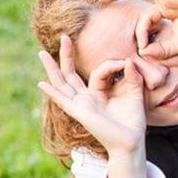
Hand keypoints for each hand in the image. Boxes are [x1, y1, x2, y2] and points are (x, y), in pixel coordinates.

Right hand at [38, 35, 146, 156]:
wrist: (131, 141)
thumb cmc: (133, 120)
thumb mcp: (135, 93)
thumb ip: (132, 76)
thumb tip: (127, 60)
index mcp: (98, 93)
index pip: (97, 71)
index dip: (110, 64)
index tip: (125, 62)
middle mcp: (86, 98)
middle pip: (70, 73)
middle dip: (67, 55)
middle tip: (64, 36)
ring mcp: (81, 105)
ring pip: (62, 84)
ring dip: (52, 69)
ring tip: (41, 54)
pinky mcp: (80, 113)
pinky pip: (64, 101)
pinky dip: (52, 93)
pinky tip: (41, 84)